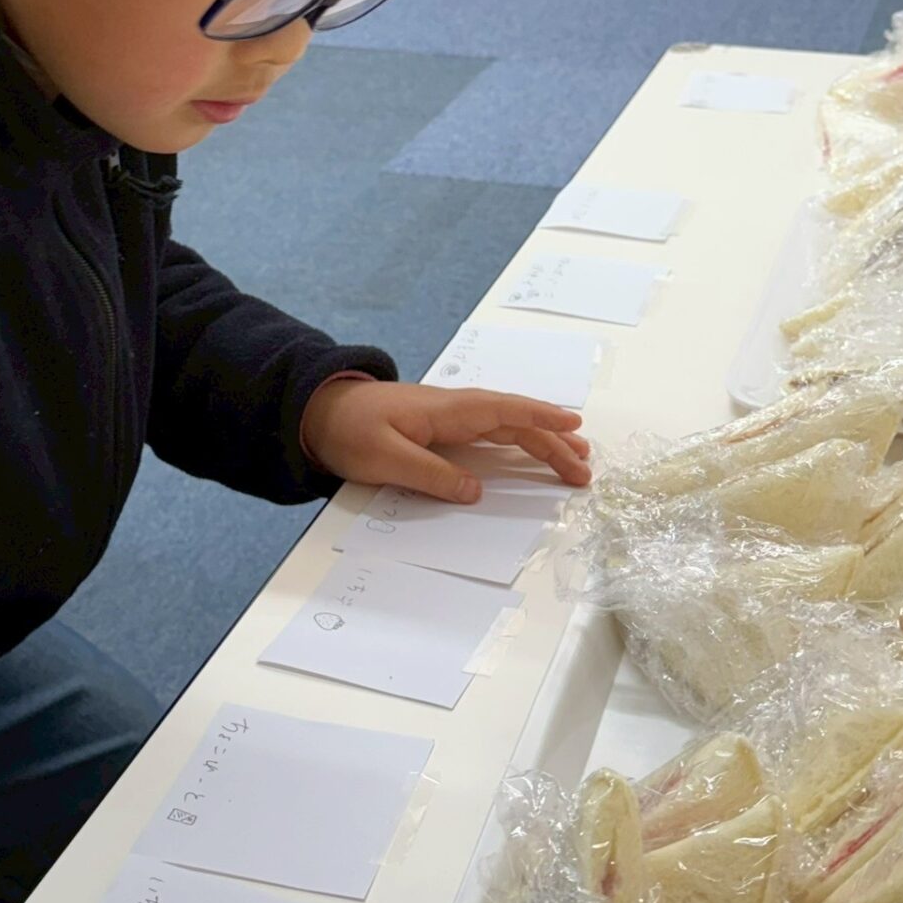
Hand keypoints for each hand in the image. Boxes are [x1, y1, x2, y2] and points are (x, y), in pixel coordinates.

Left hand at [301, 377, 591, 502]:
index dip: (541, 419)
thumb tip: (476, 492)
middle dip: (553, 441)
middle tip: (584, 468)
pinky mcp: (443, 429)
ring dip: (542, 441)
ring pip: (508, 427)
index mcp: (447, 411)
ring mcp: (451, 418)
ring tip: (574, 459)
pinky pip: (492, 433)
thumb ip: (430, 475)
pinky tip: (531, 451)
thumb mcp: (384, 458)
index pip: (504, 412)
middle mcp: (456, 410)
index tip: (574, 428)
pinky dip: (518, 441)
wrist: (319, 411)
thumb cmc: (348, 430)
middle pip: (515, 423)